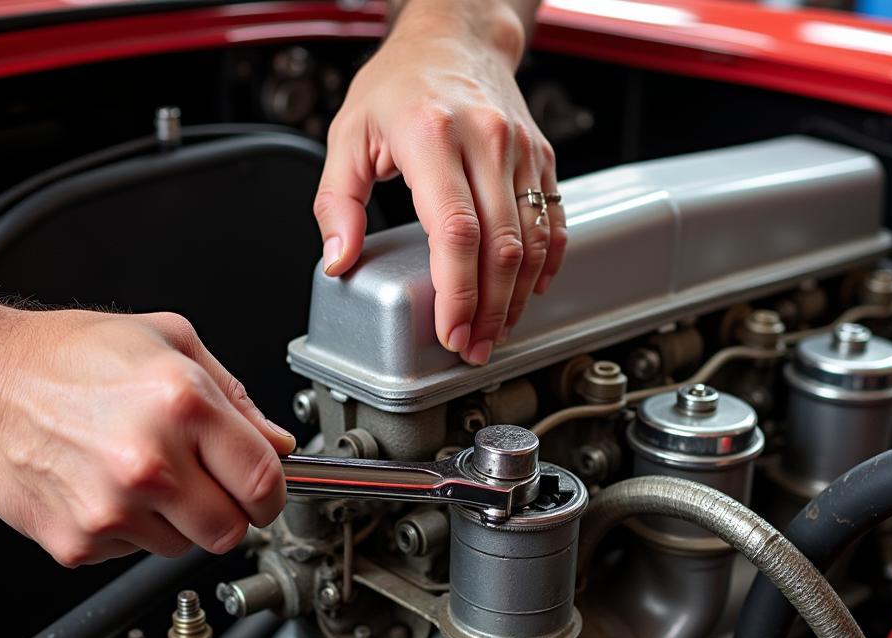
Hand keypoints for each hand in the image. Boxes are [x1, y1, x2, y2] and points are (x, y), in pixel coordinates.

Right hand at [0, 304, 292, 566]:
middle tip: (207, 486)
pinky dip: (132, 530)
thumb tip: (277, 442)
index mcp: (183, 404)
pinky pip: (135, 554)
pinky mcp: (81, 541)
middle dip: (229, 513)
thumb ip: (236, 397)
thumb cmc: (69, 357)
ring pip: (184, 548)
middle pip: (231, 531)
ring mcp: (113, 509)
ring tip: (144, 475)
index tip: (265, 493)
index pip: (265, 482)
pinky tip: (109, 487)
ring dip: (178, 522)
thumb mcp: (169, 342)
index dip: (273, 494)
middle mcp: (150, 462)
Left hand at [312, 2, 564, 366]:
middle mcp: (485, 142)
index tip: (450, 331)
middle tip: (473, 347)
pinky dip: (546, 264)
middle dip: (488, 310)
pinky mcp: (542, 158)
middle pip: (501, 248)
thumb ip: (337, 203)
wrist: (455, 36)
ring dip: (517, 297)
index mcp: (432, 137)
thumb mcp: (348, 135)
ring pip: (533, 241)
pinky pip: (554, 221)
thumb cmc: (401, 83)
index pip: (455, 233)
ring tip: (496, 330)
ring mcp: (520, 150)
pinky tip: (527, 292)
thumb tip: (338, 260)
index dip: (457, 293)